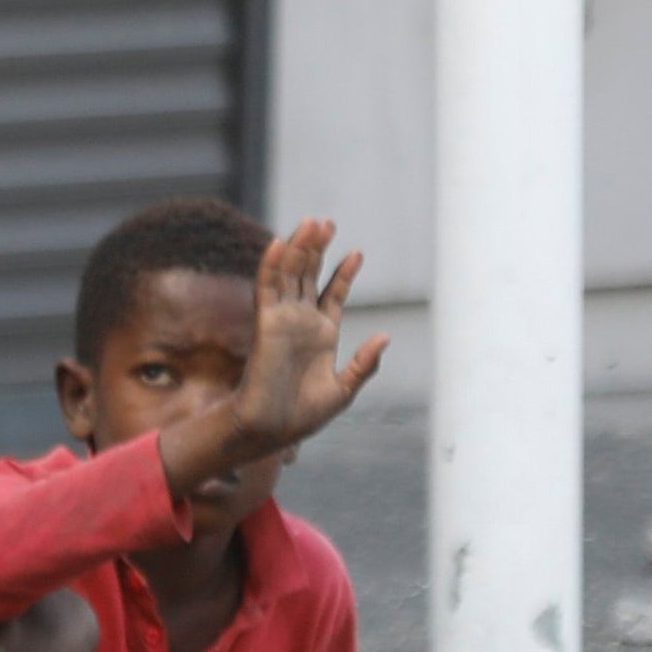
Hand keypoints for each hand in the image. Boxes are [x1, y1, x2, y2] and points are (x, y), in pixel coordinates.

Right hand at [176, 217, 387, 514]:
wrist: (272, 429)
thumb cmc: (304, 416)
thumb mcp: (344, 389)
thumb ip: (364, 364)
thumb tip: (386, 336)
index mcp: (322, 335)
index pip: (333, 294)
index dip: (344, 273)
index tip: (357, 252)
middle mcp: (301, 322)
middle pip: (309, 275)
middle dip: (317, 249)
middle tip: (327, 222)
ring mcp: (283, 320)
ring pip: (290, 274)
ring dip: (298, 247)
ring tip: (312, 222)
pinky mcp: (265, 323)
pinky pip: (267, 288)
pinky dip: (272, 265)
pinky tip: (279, 243)